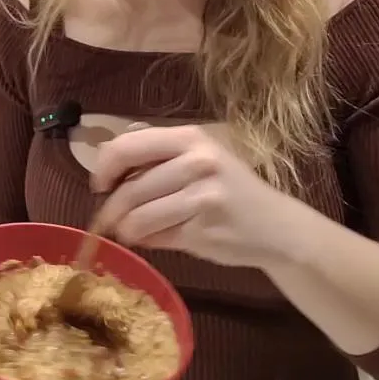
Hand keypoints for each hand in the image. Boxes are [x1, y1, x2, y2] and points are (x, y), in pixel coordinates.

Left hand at [91, 124, 304, 268]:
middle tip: (108, 221)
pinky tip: (155, 238)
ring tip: (129, 231)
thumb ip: (159, 158)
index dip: (104, 168)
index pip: (128, 147)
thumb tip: (104, 169)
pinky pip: (157, 238)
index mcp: (191, 138)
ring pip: (139, 219)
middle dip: (111, 210)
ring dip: (126, 230)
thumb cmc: (231, 190)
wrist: (278, 227)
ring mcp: (202, 198)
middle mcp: (198, 163)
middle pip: (130, 190)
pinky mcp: (203, 232)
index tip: (100, 185)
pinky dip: (147, 241)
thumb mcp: (200, 158)